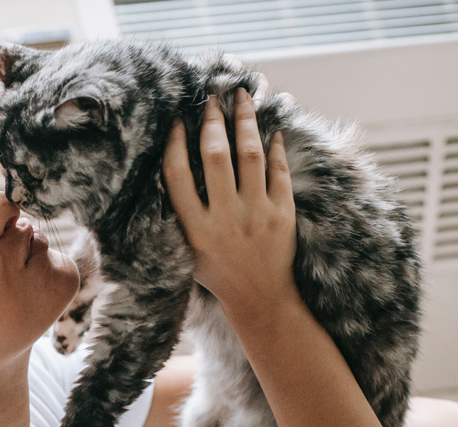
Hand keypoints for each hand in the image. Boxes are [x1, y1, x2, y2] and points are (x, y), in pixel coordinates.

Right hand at [162, 88, 297, 319]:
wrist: (260, 298)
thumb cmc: (218, 273)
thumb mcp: (188, 250)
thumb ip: (182, 215)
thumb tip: (175, 168)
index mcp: (195, 229)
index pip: (177, 175)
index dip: (175, 143)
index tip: (176, 120)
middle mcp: (224, 219)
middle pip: (214, 157)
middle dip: (212, 121)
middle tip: (212, 98)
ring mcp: (256, 214)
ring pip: (249, 155)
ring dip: (245, 121)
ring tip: (243, 98)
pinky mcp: (283, 213)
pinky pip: (279, 171)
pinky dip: (275, 147)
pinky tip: (272, 130)